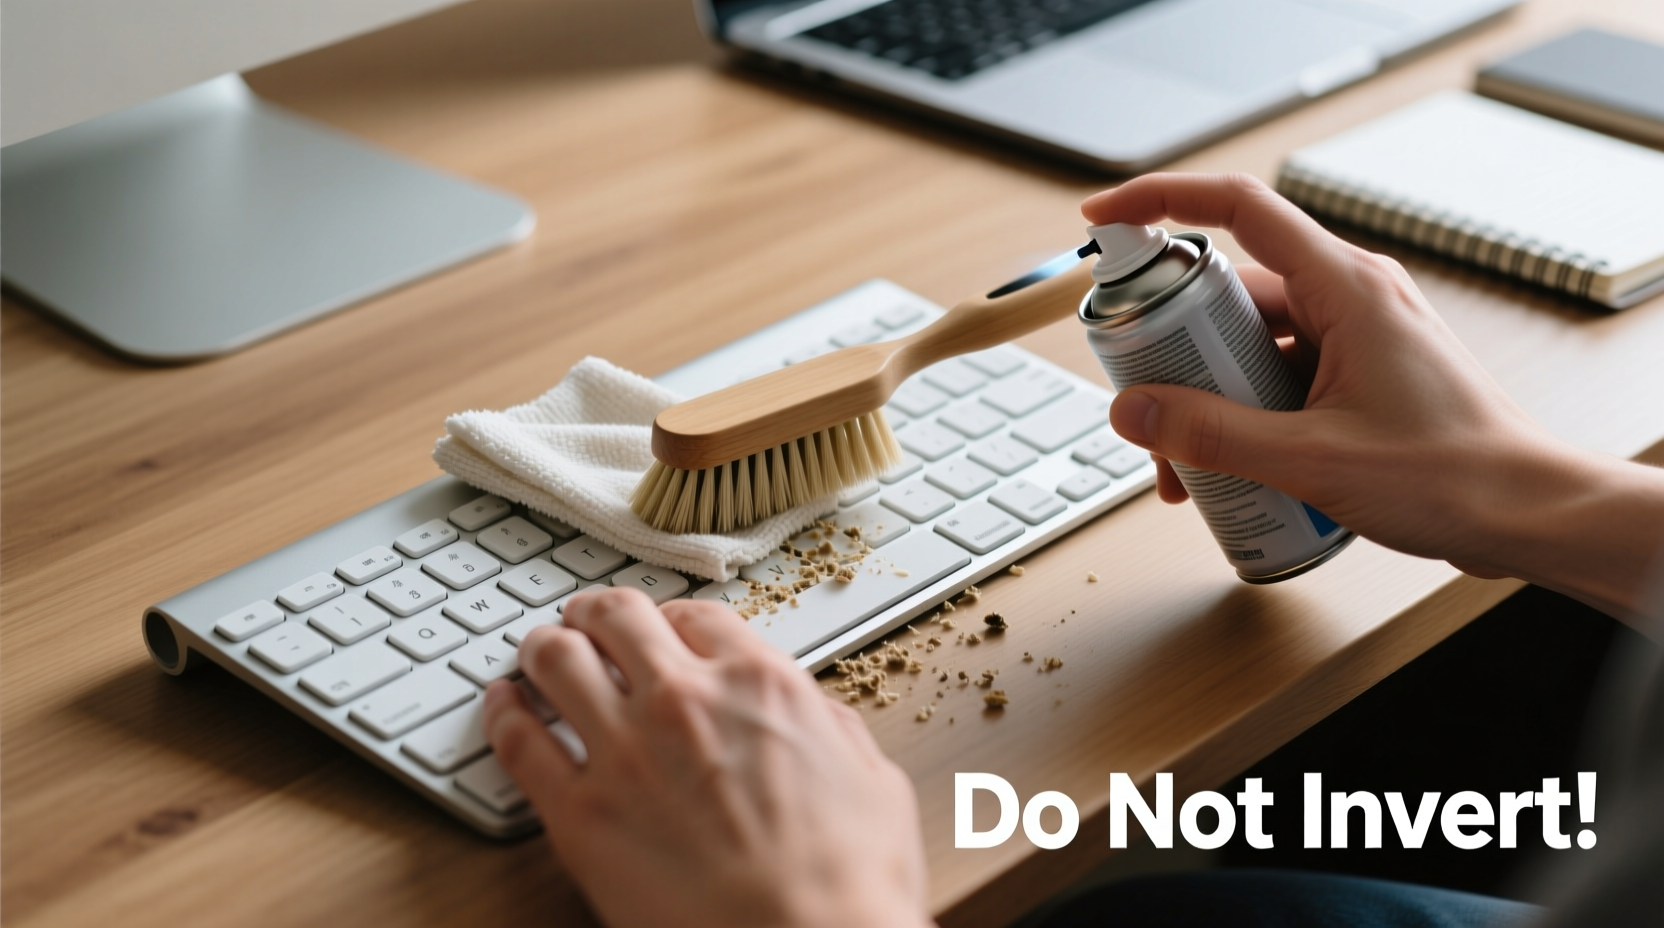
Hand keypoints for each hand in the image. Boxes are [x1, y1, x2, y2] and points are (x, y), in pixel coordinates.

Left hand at [483, 588, 934, 927]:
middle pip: (616, 617)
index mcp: (760, 684)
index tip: (665, 632)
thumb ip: (832, 730)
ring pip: (556, 660)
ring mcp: (624, 752)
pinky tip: (502, 706)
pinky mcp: (578, 815)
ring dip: (544, 648)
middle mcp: (684, 700)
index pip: (697, 616)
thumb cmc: (850, 883)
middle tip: (588, 623)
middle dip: (597, 614)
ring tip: (538, 655)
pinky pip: (519, 742)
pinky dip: (503, 714)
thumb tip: (813, 717)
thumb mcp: (873, 781)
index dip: (674, 619)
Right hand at [1082, 174, 1663, 620]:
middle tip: (1142, 396)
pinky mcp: (1357, 376)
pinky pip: (1278, 377)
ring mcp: (1356, 337)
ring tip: (1183, 462)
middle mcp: (1350, 298)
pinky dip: (1242, 414)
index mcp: (1347, 287)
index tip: (1105, 217)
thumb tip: (1134, 410)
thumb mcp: (1310, 459)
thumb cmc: (1453, 476)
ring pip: (1251, 344)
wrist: (1526, 515)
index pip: (1239, 208)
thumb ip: (1212, 433)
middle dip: (1176, 346)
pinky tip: (1227, 470)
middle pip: (1231, 293)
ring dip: (1208, 395)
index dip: (1161, 200)